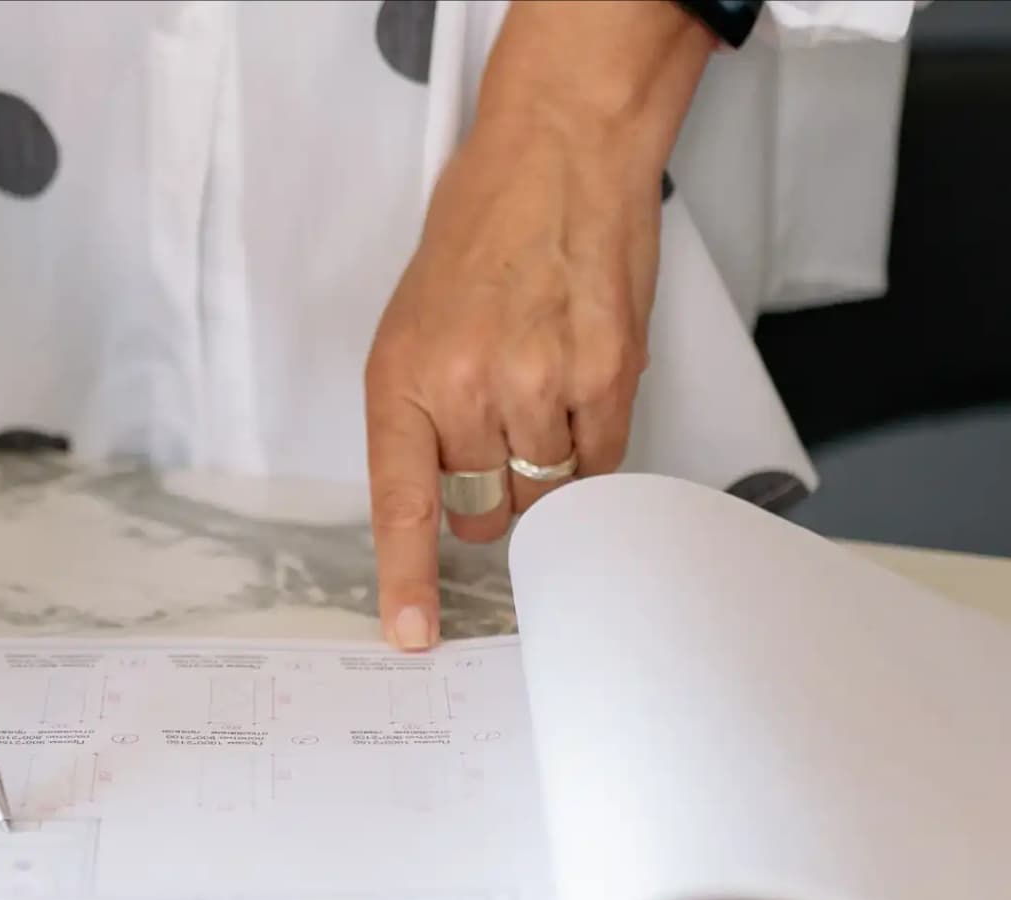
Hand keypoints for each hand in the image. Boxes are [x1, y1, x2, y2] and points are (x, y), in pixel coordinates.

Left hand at [361, 1, 703, 651]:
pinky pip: (602, 459)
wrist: (557, 153)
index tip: (413, 635)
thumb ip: (425, 414)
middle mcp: (467, 385)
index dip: (407, 579)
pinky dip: (594, 443)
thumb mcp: (416, 323)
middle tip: (502, 434)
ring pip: (548, 490)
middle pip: (486, 508)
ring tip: (545, 384)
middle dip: (494, 494)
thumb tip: (451, 500)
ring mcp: (540, 382)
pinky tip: (583, 385)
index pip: (401, 501)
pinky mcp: (608, 374)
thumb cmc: (484, 230)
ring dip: (549, 462)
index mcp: (403, 376)